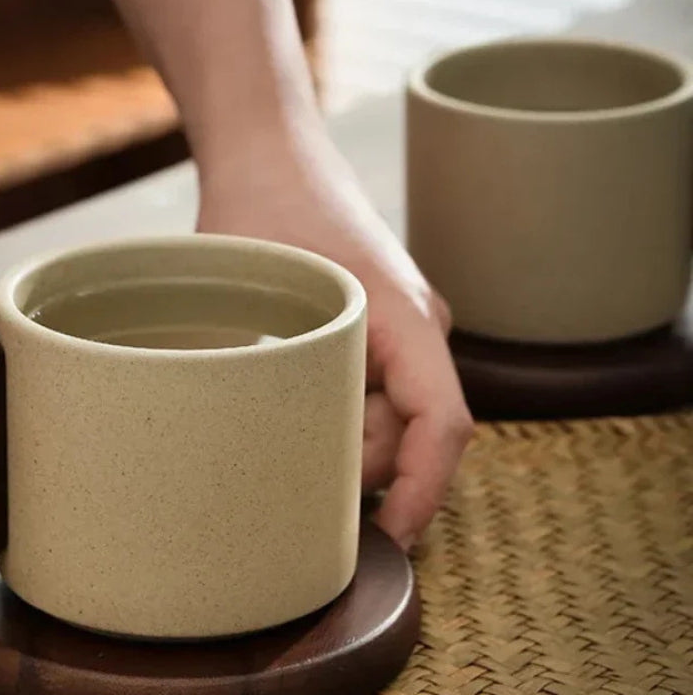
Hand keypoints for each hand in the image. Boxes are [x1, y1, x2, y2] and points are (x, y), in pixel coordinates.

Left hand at [197, 138, 472, 549]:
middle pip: (405, 437)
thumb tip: (252, 466)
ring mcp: (401, 334)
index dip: (422, 491)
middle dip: (354, 474)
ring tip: (266, 439)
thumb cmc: (257, 211)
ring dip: (336, 447)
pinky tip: (284, 423)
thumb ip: (264, 378)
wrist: (268, 154)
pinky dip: (335, 424)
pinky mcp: (377, 337)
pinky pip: (371, 400)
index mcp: (403, 316)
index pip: (441, 423)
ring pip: (385, 424)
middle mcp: (416, 330)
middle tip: (280, 488)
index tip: (390, 540)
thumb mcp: (252, 298)